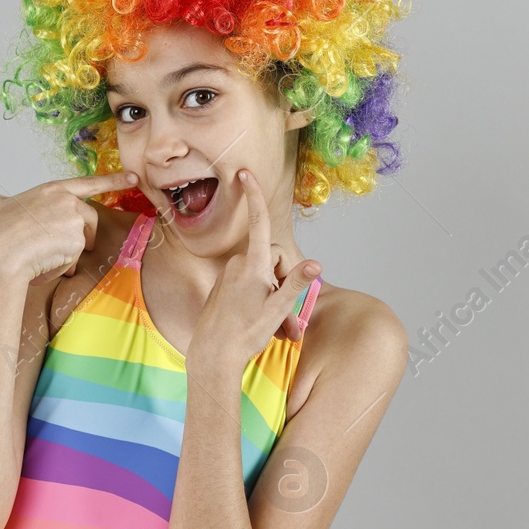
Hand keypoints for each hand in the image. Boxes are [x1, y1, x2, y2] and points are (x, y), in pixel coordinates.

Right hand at [0, 149, 137, 286]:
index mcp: (52, 189)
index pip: (90, 183)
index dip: (114, 181)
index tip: (134, 177)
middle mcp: (67, 201)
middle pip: (87, 223)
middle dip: (74, 239)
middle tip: (46, 246)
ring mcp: (74, 220)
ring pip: (80, 244)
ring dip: (65, 255)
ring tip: (40, 254)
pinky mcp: (76, 240)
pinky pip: (75, 260)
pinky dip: (60, 267)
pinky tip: (43, 263)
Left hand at [191, 169, 320, 369]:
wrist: (212, 356)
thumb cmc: (245, 334)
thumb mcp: (277, 310)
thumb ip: (297, 283)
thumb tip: (316, 263)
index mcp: (253, 265)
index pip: (259, 223)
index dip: (254, 197)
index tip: (246, 173)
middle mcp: (238, 265)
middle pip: (273, 258)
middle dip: (285, 280)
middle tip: (289, 316)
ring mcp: (230, 275)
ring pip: (263, 274)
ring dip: (274, 295)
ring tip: (279, 328)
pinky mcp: (225, 286)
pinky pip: (250, 284)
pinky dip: (261, 299)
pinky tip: (262, 324)